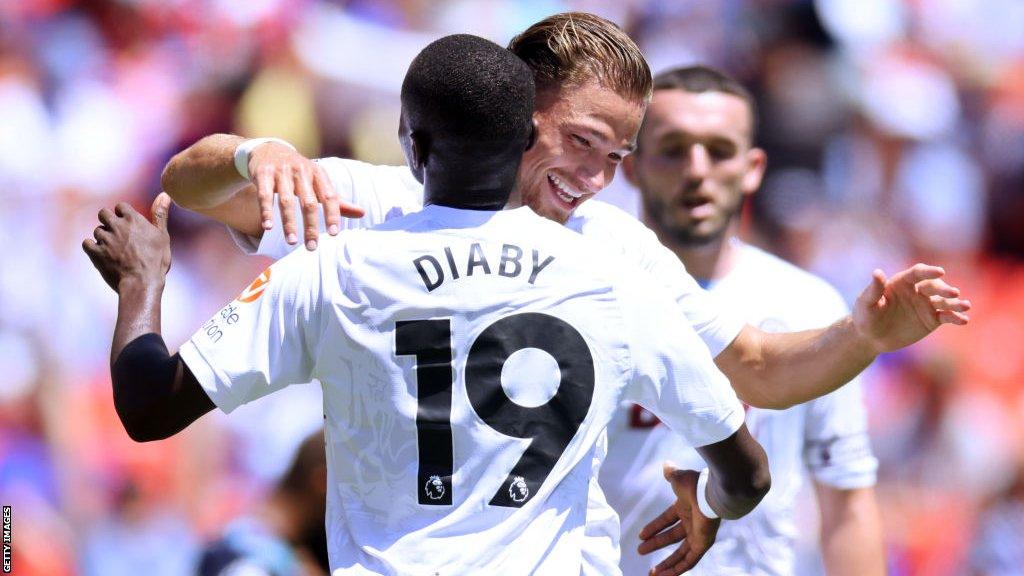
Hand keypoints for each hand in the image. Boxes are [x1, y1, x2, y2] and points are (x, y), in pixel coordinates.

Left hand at [83, 193, 172, 291]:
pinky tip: (102, 254)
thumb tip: (164, 194)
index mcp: (133, 219)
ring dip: (103, 237)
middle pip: (103, 214)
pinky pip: (87, 243)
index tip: (129, 225)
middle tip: (118, 235)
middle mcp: (117, 226)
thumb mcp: (162, 236)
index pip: (121, 206)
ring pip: (97, 230)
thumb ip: (160, 214)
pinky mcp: (95, 252)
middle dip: (109, 221)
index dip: (124, 215)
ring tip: (115, 250)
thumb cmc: (156, 260)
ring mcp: (105, 239)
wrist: (142, 283)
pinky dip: (93, 247)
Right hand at [248, 143, 364, 249]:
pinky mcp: (263, 173)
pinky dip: (266, 211)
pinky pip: (264, 195)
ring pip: (286, 200)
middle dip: (310, 226)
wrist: (269, 150)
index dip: (333, 214)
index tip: (334, 234)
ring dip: (289, 223)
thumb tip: (362, 213)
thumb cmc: (300, 173)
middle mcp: (302, 171)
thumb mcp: (318, 182)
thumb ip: (337, 200)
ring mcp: (281, 172)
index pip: (329, 196)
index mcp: (318, 174)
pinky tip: (268, 227)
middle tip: (312, 247)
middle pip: (308, 202)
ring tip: (292, 242)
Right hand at [637, 463, 720, 575]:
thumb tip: (666, 465)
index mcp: (686, 507)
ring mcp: (698, 534)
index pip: (667, 520)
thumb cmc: (696, 484)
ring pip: (681, 554)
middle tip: (640, 551)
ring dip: (666, 564)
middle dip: (656, 544)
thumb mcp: (678, 479)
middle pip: (671, 537)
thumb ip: (671, 475)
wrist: (713, 492)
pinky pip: (690, 560)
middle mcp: (692, 522)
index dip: (654, 527)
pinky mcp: (703, 544)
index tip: (641, 535)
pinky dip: (677, 569)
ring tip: (651, 573)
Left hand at [852, 264, 970, 352]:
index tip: (940, 272)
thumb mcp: (866, 303)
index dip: (929, 271)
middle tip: (953, 293)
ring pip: (944, 301)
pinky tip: (963, 320)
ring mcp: (926, 305)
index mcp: (902, 282)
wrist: (871, 337)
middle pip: (934, 286)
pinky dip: (956, 317)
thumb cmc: (865, 317)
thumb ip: (874, 289)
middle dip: (945, 289)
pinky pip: (946, 316)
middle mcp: (917, 291)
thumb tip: (877, 272)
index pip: (918, 273)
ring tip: (965, 306)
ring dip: (956, 302)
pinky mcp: (932, 320)